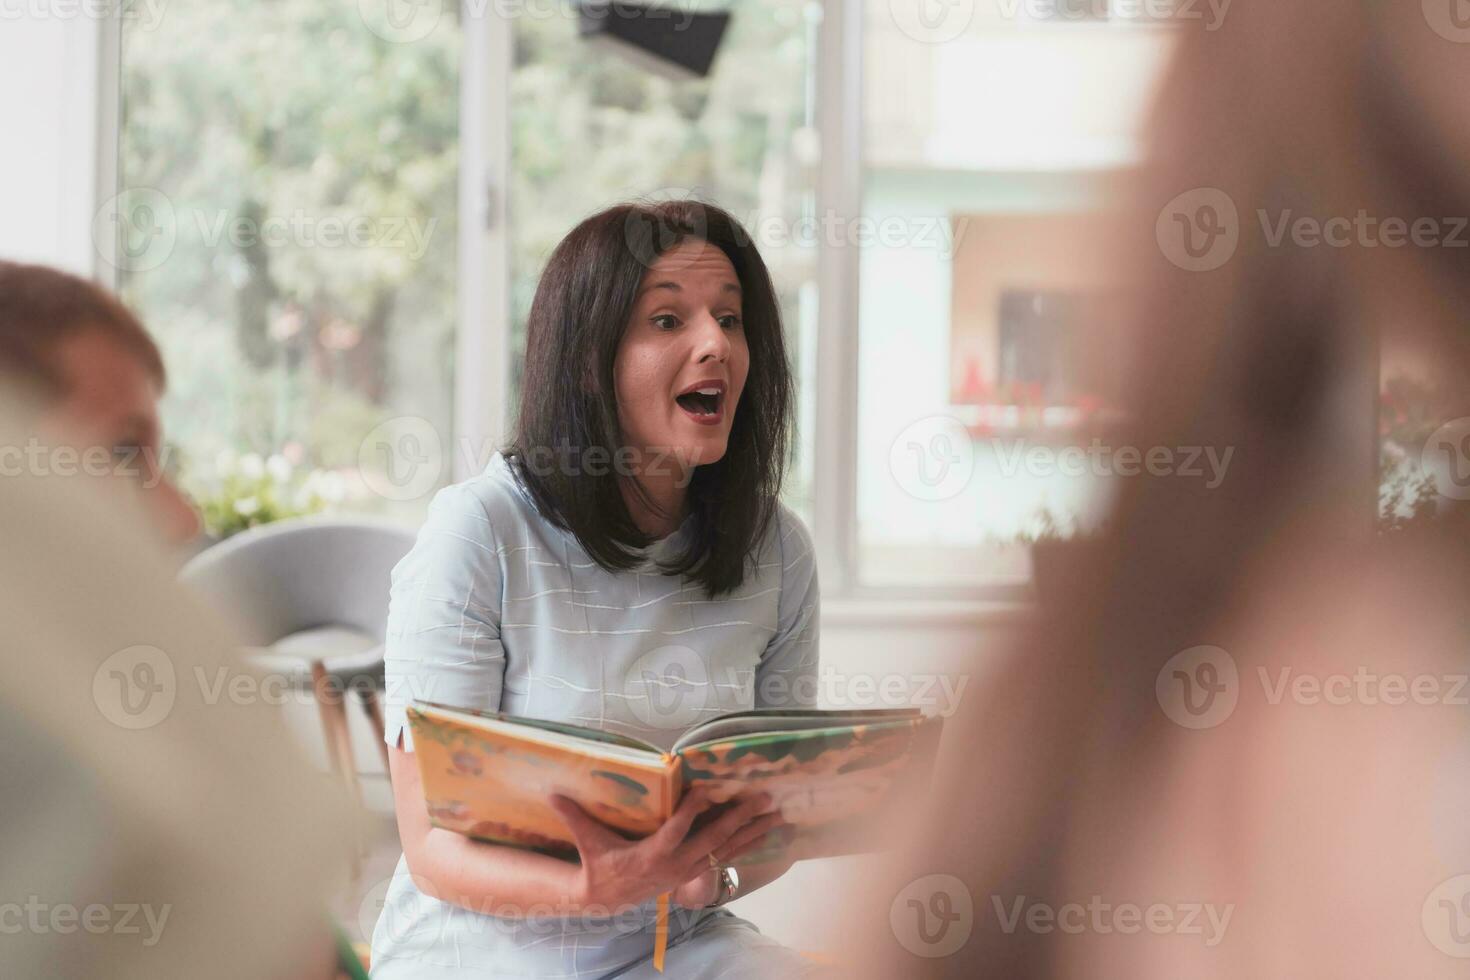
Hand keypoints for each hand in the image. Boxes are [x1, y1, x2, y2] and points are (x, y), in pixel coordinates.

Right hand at [548, 788, 781, 911]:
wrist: (607, 898)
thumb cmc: (599, 864)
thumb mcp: (587, 841)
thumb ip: (573, 816)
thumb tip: (552, 792)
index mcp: (650, 855)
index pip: (675, 831)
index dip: (692, 812)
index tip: (707, 789)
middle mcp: (674, 864)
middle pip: (712, 840)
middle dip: (738, 818)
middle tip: (760, 798)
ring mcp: (687, 870)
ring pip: (726, 849)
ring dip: (752, 831)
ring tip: (777, 814)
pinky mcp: (693, 871)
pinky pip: (726, 857)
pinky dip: (747, 843)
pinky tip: (767, 831)